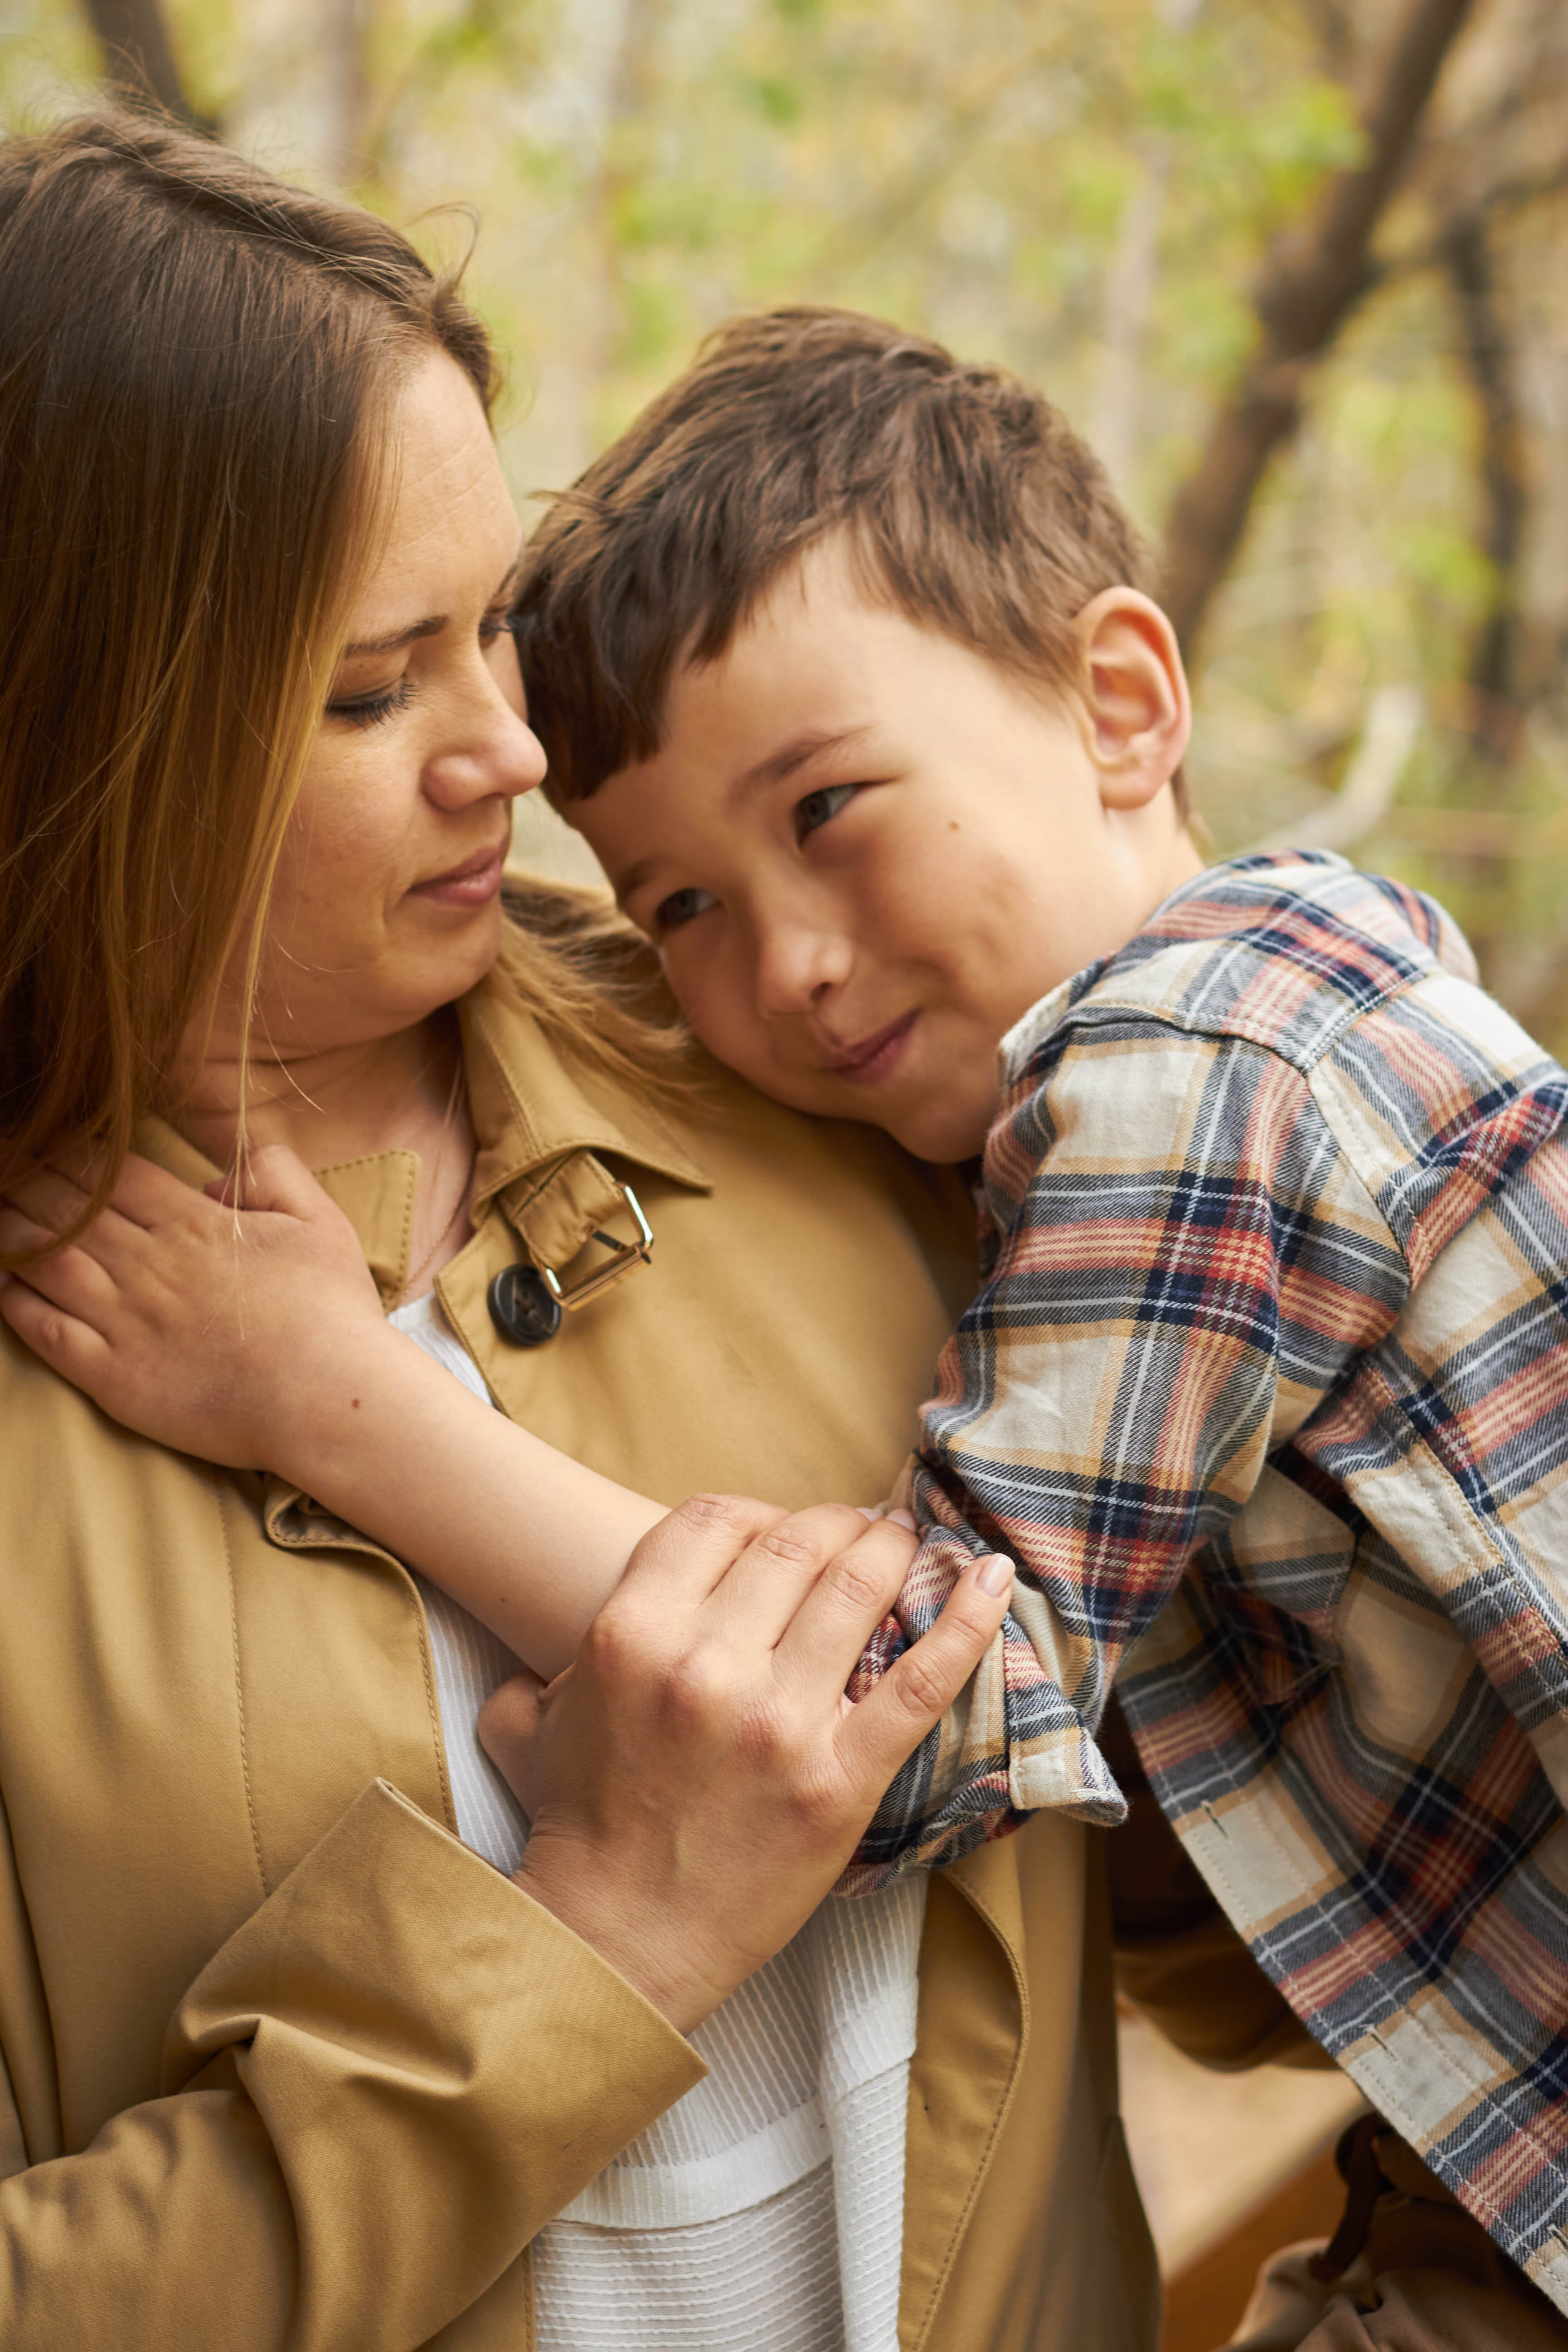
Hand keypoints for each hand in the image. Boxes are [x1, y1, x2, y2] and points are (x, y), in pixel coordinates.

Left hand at [0, 1147, 387, 1468]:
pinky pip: (49, 1332)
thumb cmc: (332, 1313)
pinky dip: (17, 1304)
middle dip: (29, 1183)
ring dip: (12, 1233)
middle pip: (69, 1211)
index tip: (50, 1144)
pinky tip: (3, 1285)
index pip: (113, 1175)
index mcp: (195, 1225)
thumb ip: (275, 1174)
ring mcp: (128, 1322)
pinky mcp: (116, 1377)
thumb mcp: (322, 1221)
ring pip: (47, 1262)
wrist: (328, 1398)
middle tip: (8, 1170)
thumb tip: (220, 1174)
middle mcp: (151, 1266)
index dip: (73, 1155)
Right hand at [480, 1494, 1012, 2033]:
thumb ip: (551, 1658)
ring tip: (910, 1549)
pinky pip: (922, 1681)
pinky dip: (968, 1620)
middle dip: (840, 1524)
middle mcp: (705, 1662)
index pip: (719, 1517)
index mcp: (632, 1632)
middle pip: (799, 1539)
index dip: (761, 1513)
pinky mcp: (839, 1780)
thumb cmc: (579, 1829)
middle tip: (861, 1532)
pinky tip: (993, 1577)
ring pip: (861, 1587)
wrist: (615, 1943)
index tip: (783, 1531)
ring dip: (896, 1552)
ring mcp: (778, 1721)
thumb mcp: (532, 1719)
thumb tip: (577, 1630)